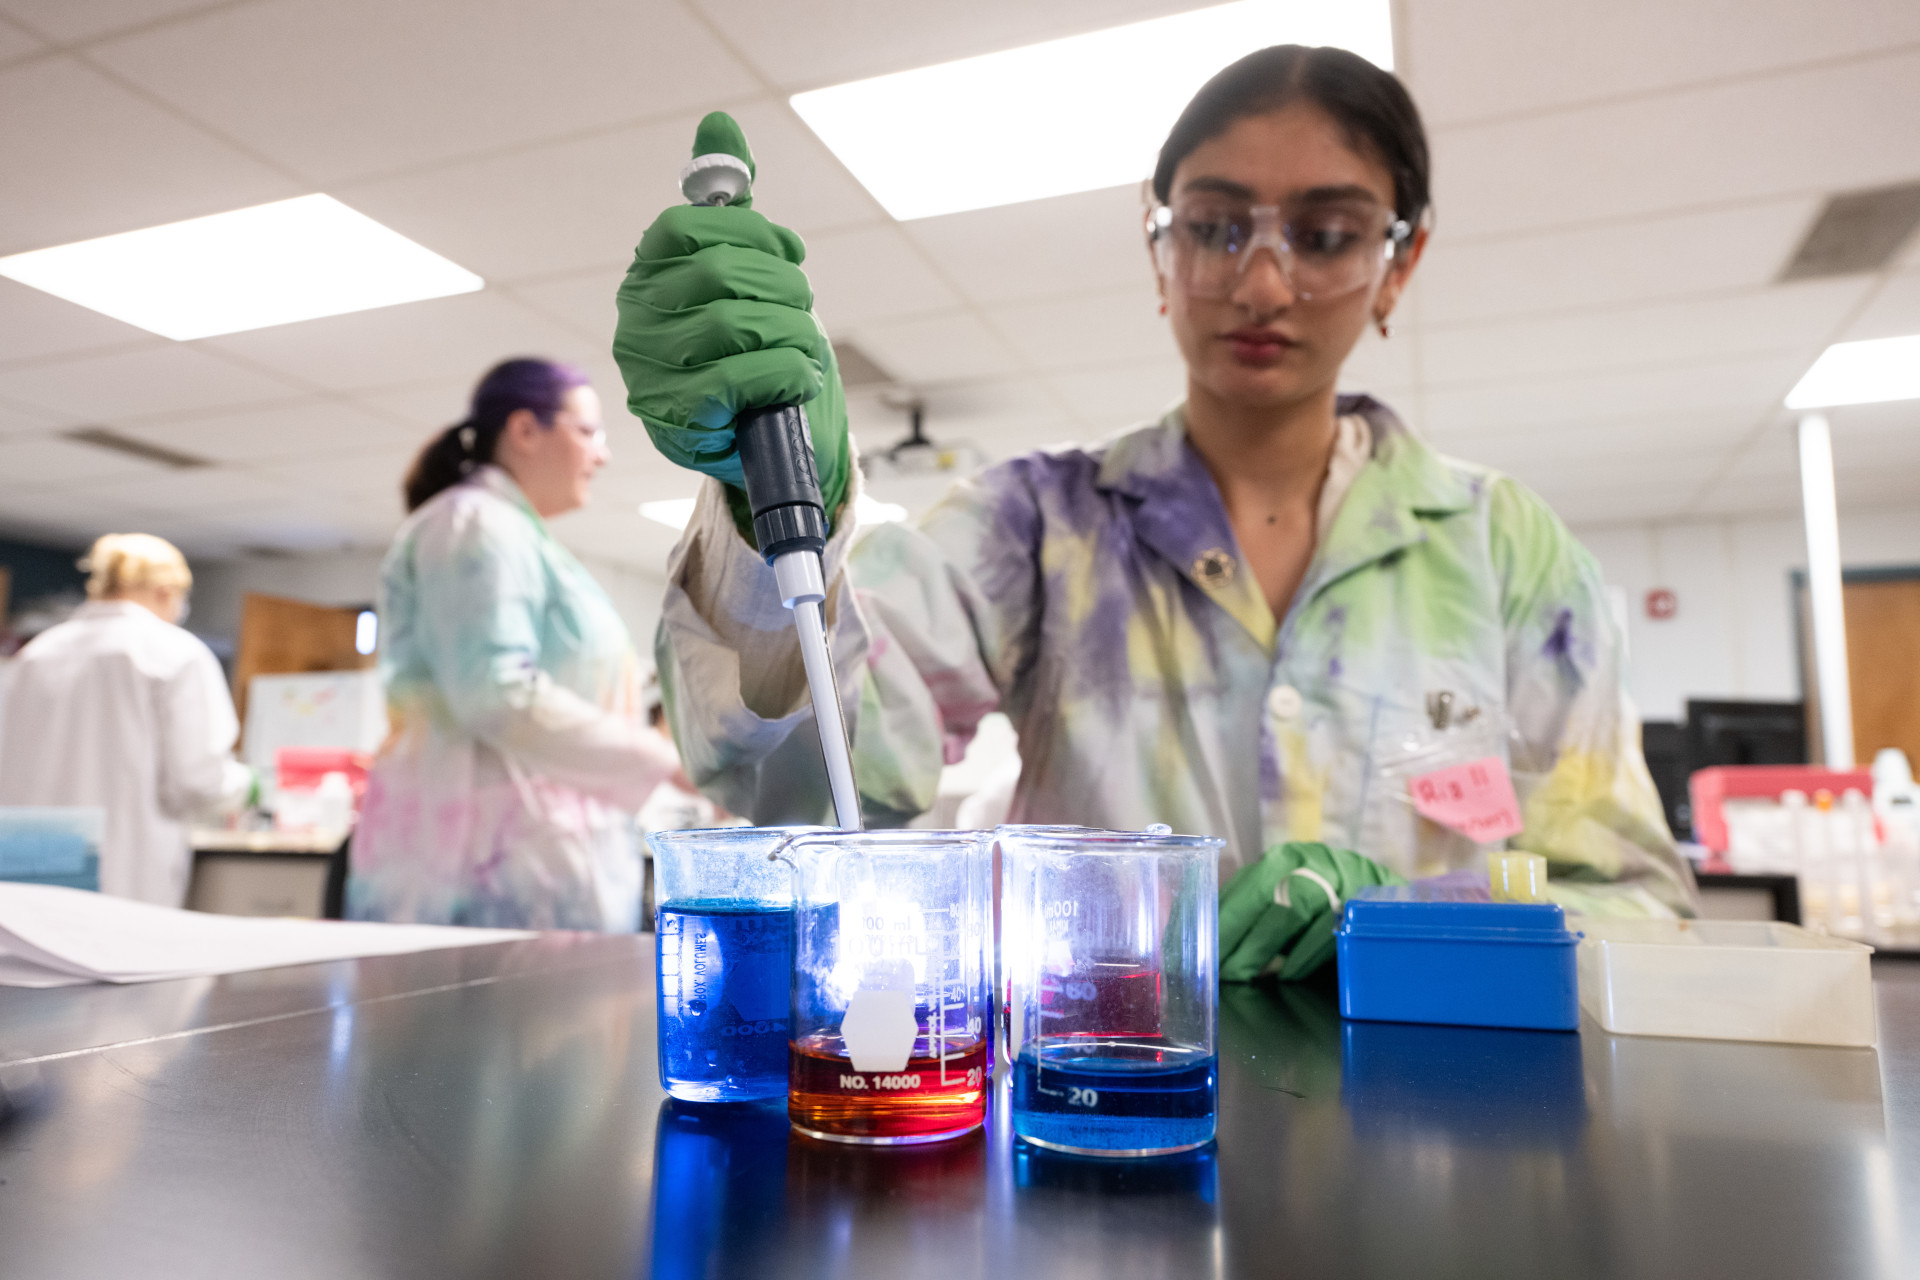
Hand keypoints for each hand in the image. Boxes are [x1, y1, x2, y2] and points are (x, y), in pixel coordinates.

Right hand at [613, 111, 850, 518]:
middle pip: (720, 272)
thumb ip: (729, 207)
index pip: (688, 226)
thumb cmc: (745, 346)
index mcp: (647, 272)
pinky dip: (785, 372)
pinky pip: (739, 378)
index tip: (790, 253)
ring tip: (804, 348)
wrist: (749, 435)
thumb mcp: (739, 272)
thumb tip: (720, 123)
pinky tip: (797, 378)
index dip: (753, 234)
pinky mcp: (677, 418)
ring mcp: (650, 370)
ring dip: (792, 333)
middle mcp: (636, 317)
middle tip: (803, 309)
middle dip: (782, 287)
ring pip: (734, 322)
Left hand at [1218, 842, 1403, 981]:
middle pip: (1266, 903)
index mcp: (1280, 861)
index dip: (1220, 922)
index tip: (1197, 946)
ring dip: (1263, 951)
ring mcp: (1334, 884)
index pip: (1243, 891)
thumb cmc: (1314, 888)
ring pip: (1292, 915)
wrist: (1372, 885)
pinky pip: (1324, 935)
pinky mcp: (1355, 907)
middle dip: (1237, 941)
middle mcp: (1306, 866)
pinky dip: (1301, 958)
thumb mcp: (1281, 886)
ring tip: (1241, 975)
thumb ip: (1247, 904)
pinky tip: (1285, 973)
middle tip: (1216, 971)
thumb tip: (1206, 934)